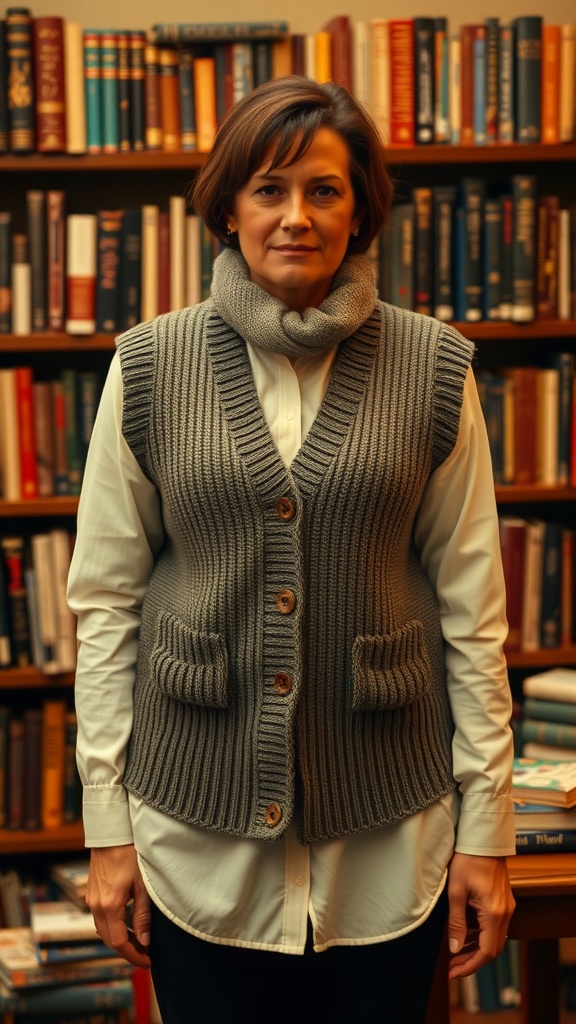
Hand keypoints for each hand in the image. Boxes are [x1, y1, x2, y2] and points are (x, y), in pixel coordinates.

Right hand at [86, 845, 150, 968]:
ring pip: (103, 930)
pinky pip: (100, 918)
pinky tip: (127, 924)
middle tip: (146, 955)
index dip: (133, 955)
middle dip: (127, 950)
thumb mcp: (143, 885)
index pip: (118, 942)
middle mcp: (96, 905)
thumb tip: (144, 940)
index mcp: (109, 905)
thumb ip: (143, 915)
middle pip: (109, 939)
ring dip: (120, 939)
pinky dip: (113, 926)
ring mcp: (91, 898)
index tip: (147, 961)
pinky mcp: (92, 892)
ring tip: (139, 942)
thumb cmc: (130, 854)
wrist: (111, 832)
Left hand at [447, 852, 514, 979]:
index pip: (486, 951)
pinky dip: (482, 936)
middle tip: (453, 967)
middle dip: (472, 961)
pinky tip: (466, 936)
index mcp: (494, 912)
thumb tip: (455, 948)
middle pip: (493, 949)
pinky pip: (496, 927)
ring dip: (477, 949)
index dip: (470, 965)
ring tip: (456, 954)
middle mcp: (505, 913)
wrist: (483, 839)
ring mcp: (507, 907)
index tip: (454, 972)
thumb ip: (457, 922)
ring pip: (495, 939)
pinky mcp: (503, 901)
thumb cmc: (468, 859)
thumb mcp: (456, 891)